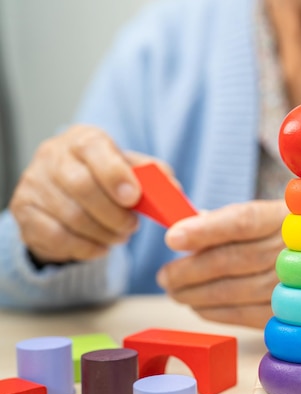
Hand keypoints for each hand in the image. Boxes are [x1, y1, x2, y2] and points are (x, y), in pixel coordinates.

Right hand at [9, 125, 170, 264]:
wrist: (66, 193)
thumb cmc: (106, 178)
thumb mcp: (131, 169)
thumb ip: (155, 176)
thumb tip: (175, 191)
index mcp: (83, 139)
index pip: (95, 150)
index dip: (115, 175)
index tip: (134, 197)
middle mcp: (53, 156)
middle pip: (82, 187)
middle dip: (114, 214)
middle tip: (132, 227)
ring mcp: (34, 184)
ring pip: (71, 217)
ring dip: (103, 234)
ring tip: (118, 237)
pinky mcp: (24, 213)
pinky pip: (57, 237)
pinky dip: (85, 248)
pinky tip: (100, 247)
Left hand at [159, 200, 288, 327]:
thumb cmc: (283, 235)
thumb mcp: (266, 216)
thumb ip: (227, 221)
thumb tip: (183, 232)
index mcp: (286, 217)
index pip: (243, 220)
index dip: (205, 230)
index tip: (172, 238)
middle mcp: (295, 250)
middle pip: (232, 260)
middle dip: (189, 270)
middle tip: (164, 275)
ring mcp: (295, 285)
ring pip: (233, 291)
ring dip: (195, 293)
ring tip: (175, 290)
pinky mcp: (288, 314)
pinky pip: (242, 314)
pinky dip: (213, 311)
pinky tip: (198, 304)